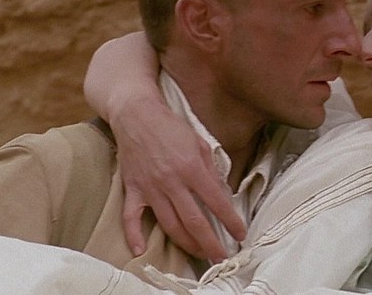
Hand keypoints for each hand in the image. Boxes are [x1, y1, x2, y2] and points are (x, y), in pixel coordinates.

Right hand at [110, 95, 246, 261]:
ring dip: (186, 243)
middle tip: (221, 257)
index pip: (217, 202)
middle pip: (194, 221)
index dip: (231, 221)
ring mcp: (150, 188)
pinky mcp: (133, 190)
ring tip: (199, 254)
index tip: (240, 234)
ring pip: (170, 224)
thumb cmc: (171, 127)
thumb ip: (211, 170)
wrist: (136, 115)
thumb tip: (222, 194)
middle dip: (210, 243)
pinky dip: (134, 236)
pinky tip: (141, 251)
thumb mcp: (200, 143)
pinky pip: (131, 218)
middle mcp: (172, 182)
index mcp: (192, 168)